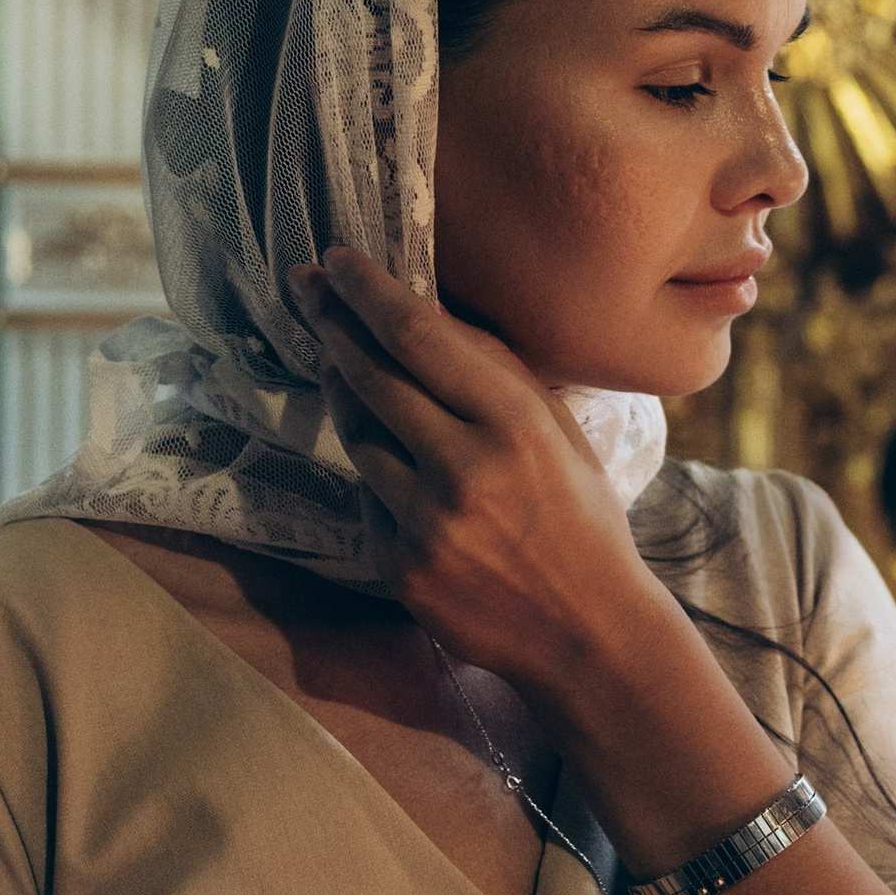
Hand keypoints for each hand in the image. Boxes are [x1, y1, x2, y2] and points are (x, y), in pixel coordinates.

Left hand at [299, 247, 673, 707]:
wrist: (589, 633)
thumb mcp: (561, 434)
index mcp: (514, 422)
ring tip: (340, 365)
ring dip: (344, 395)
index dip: (367, 292)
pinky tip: (400, 470)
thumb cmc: (582, 520)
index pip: (418, 336)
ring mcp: (426, 521)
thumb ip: (500, 376)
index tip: (336, 261)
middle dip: (333, 326)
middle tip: (306, 290)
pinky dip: (379, 476)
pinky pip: (372, 500)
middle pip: (371, 377)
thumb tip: (430, 314)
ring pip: (358, 437)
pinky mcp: (401, 566)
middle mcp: (464, 466)